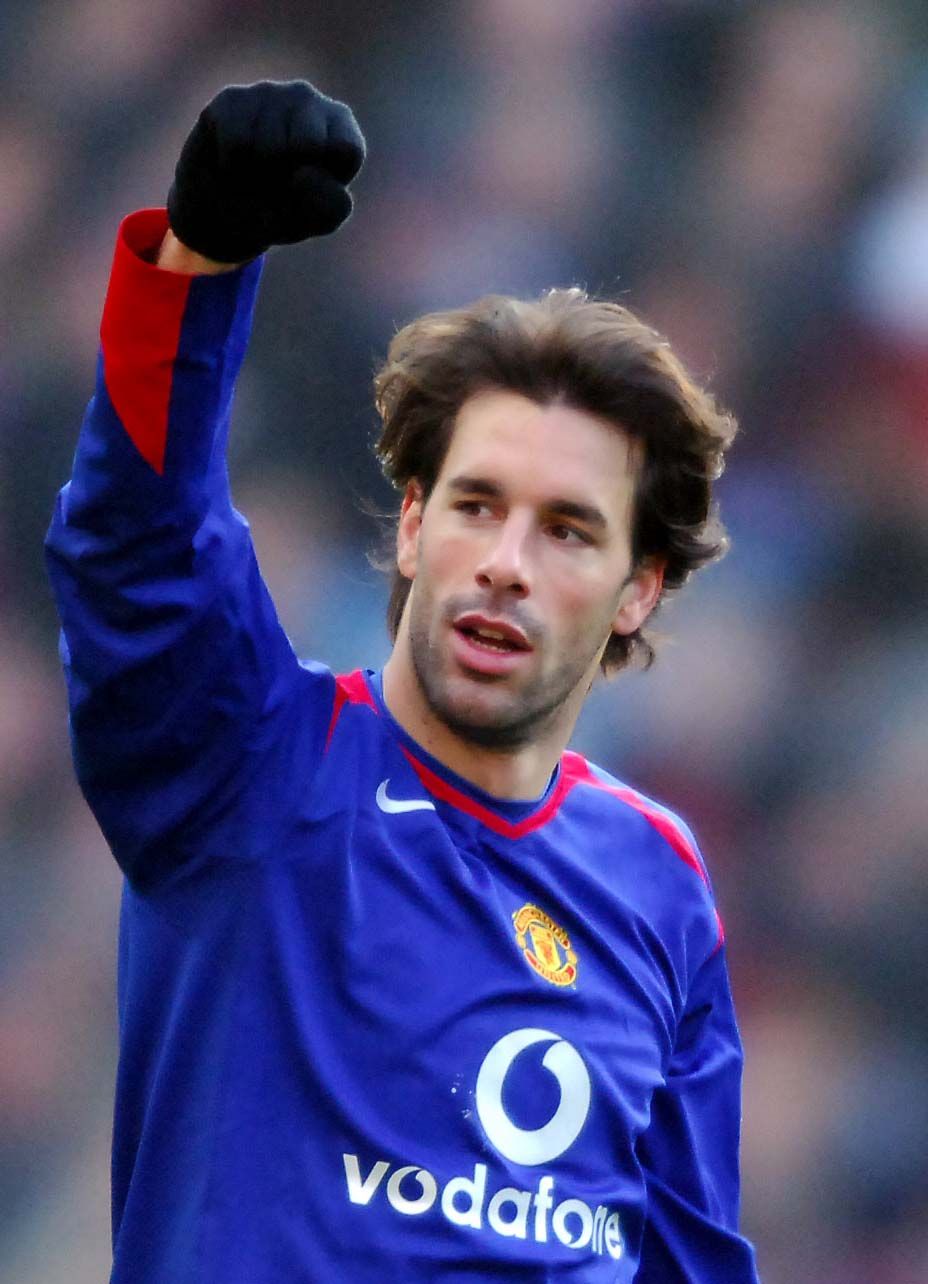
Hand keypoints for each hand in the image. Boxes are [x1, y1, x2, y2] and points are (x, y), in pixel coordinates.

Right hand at [166, 79, 365, 263]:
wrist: (225, 215)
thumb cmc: (283, 212)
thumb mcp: (317, 220)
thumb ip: (330, 206)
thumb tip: (303, 175)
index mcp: (339, 124)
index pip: (347, 148)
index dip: (326, 181)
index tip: (313, 187)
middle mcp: (307, 99)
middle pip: (307, 143)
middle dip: (289, 177)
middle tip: (279, 183)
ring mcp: (268, 93)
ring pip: (269, 148)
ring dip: (258, 178)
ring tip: (255, 177)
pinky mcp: (232, 99)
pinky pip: (237, 145)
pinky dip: (233, 170)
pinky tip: (234, 166)